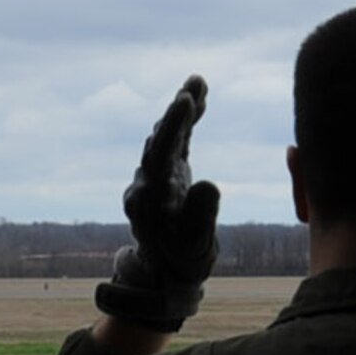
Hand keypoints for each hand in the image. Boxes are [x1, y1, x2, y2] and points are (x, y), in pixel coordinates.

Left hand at [95, 75, 220, 331]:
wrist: (166, 272)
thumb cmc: (182, 262)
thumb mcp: (195, 247)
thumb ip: (200, 217)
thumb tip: (209, 184)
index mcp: (149, 201)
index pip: (160, 157)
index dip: (173, 128)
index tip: (184, 103)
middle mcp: (146, 182)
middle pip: (160, 140)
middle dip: (177, 113)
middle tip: (193, 86)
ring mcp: (155, 175)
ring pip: (166, 136)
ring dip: (182, 110)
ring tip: (199, 82)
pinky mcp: (167, 172)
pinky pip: (176, 142)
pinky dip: (187, 121)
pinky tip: (199, 99)